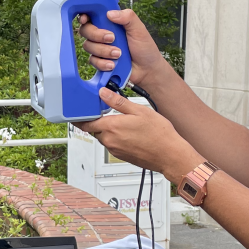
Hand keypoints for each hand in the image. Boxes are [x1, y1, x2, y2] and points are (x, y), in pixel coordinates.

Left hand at [74, 88, 202, 180]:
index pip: (86, 123)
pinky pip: (112, 144)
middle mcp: (110, 140)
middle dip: (96, 121)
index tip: (78, 112)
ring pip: (103, 137)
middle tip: (103, 111)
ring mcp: (115, 150)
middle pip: (94, 129)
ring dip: (106, 129)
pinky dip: (115, 137)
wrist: (170, 154)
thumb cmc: (159, 133)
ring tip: (121, 121)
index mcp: (111, 127)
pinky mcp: (121, 156)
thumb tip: (103, 93)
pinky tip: (128, 132)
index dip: (80, 117)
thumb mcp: (139, 110)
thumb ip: (118, 102)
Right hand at [77, 9, 168, 88]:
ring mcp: (100, 48)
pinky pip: (93, 60)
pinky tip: (113, 64)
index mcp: (110, 23)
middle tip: (112, 38)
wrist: (147, 70)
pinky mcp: (100, 61)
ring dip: (103, 51)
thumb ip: (127, 17)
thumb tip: (110, 13)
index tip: (85, 19)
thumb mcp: (139, 29)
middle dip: (97, 35)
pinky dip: (103, 63)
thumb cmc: (144, 48)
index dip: (85, 16)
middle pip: (86, 30)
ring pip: (88, 46)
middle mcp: (102, 34)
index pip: (92, 15)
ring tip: (119, 54)